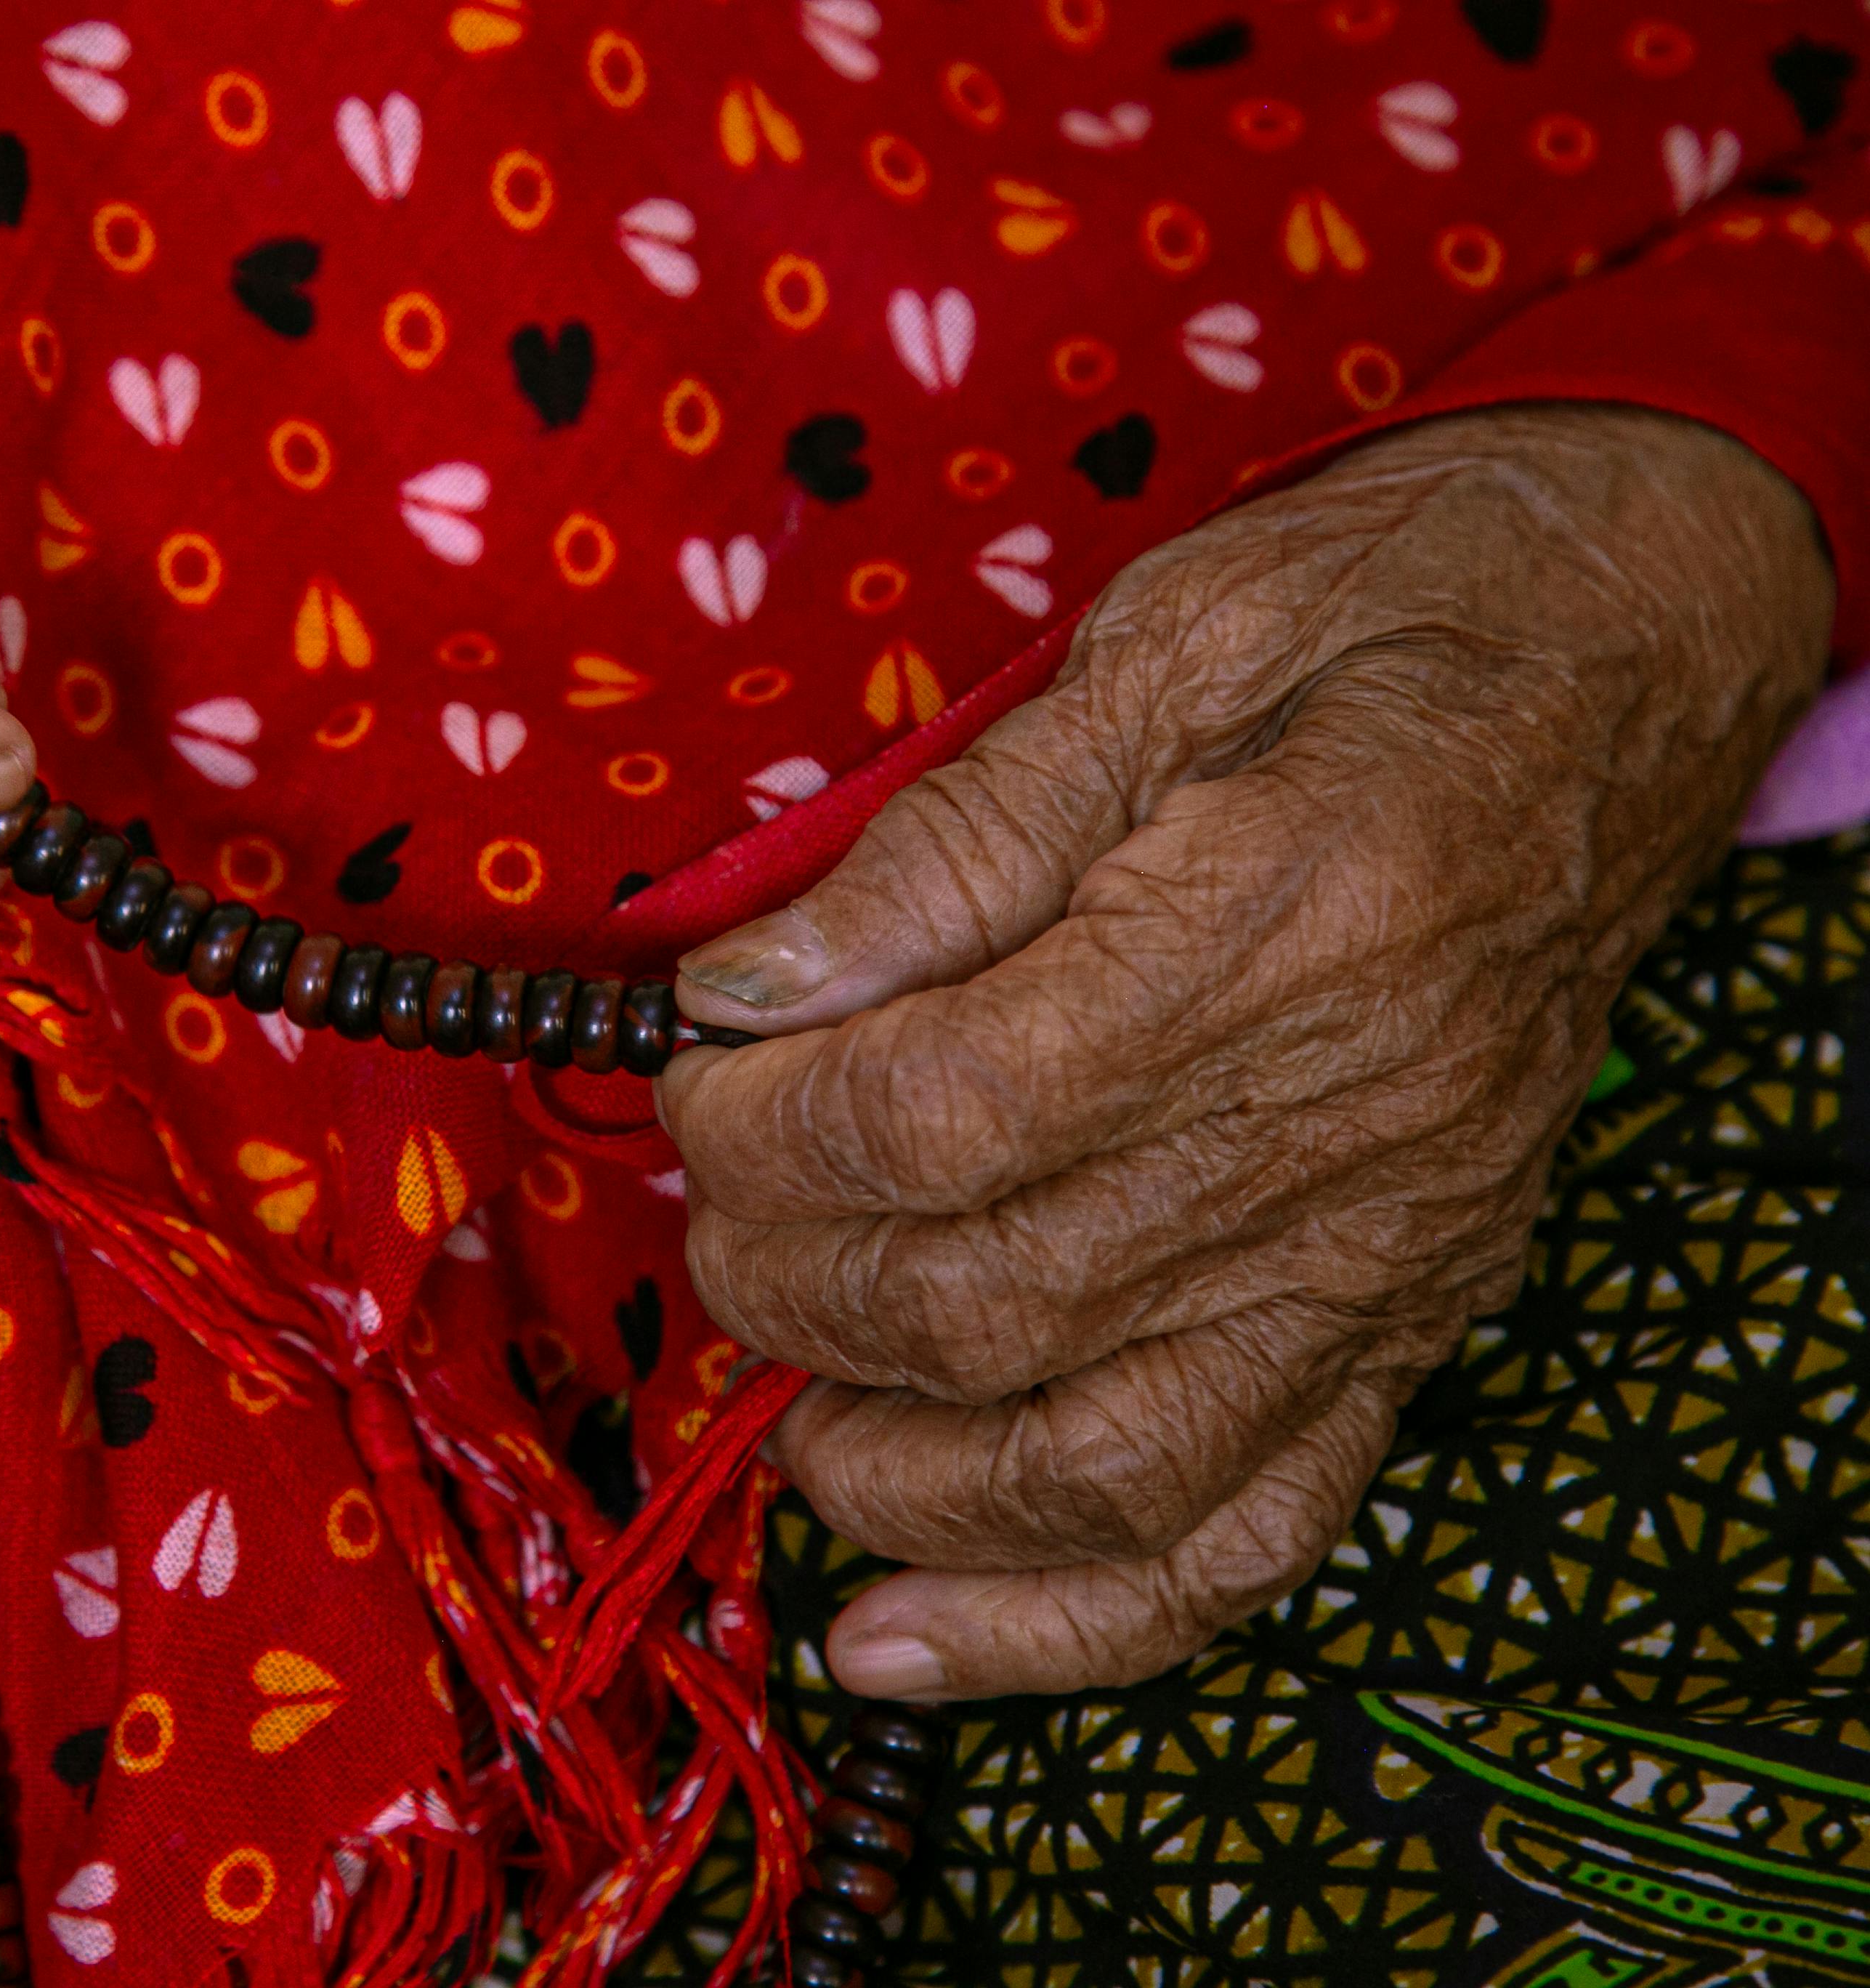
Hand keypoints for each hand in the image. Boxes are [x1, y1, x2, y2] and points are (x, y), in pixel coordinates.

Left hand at [661, 406, 1831, 1699]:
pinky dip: (1058, 1618)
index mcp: (1272, 934)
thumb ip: (946, 841)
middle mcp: (1342, 1136)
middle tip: (717, 1193)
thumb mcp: (1158, 647)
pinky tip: (899, 1638)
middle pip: (985, 1300)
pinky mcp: (1408, 1318)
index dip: (769, 1121)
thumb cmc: (1402, 611)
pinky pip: (1243, 1535)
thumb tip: (750, 988)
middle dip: (786, 1274)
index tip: (696, 1067)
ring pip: (1091, 1466)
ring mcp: (1386, 1255)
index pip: (944, 1116)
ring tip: (785, 1392)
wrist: (1645, 646)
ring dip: (886, 1464)